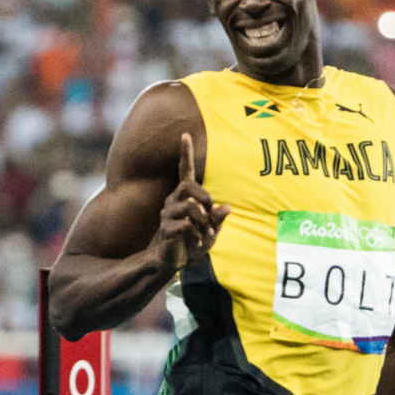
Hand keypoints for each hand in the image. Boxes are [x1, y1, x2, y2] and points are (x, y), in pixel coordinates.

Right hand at [152, 133, 230, 271]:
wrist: (176, 260)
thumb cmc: (194, 241)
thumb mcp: (212, 230)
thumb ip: (218, 219)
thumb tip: (227, 208)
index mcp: (185, 197)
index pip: (184, 170)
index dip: (185, 153)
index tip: (185, 134)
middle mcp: (173, 201)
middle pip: (187, 186)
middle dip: (204, 197)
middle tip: (210, 212)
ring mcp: (167, 214)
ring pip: (190, 208)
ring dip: (204, 222)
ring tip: (205, 235)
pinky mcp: (166, 228)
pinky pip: (186, 225)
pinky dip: (197, 235)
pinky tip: (196, 243)